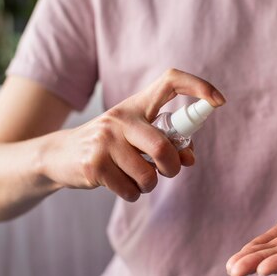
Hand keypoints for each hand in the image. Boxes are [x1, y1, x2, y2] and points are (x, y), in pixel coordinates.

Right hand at [42, 69, 224, 200]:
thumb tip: (190, 158)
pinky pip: (131, 190)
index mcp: (135, 106)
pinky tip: (117, 184)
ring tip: (134, 179)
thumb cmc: (108, 147)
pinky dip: (132, 194)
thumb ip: (165, 143)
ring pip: (148, 176)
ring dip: (148, 185)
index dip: (198, 87)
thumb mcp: (134, 137)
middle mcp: (120, 118)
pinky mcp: (94, 165)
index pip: (170, 81)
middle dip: (172, 167)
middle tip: (169, 171)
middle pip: (163, 146)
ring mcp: (104, 141)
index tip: (217, 102)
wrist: (58, 156)